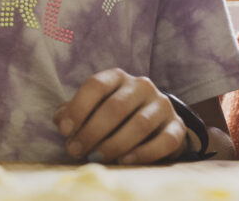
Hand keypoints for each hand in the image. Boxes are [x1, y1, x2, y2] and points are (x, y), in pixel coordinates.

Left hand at [53, 68, 194, 163]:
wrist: (155, 123)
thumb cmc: (115, 115)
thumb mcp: (93, 108)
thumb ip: (73, 112)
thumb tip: (61, 120)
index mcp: (117, 77)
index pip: (95, 86)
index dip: (78, 108)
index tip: (65, 131)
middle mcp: (141, 85)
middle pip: (115, 107)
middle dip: (92, 131)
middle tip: (76, 151)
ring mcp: (162, 105)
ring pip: (139, 124)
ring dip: (114, 144)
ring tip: (97, 157)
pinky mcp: (177, 127)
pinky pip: (163, 141)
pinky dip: (143, 153)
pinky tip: (124, 161)